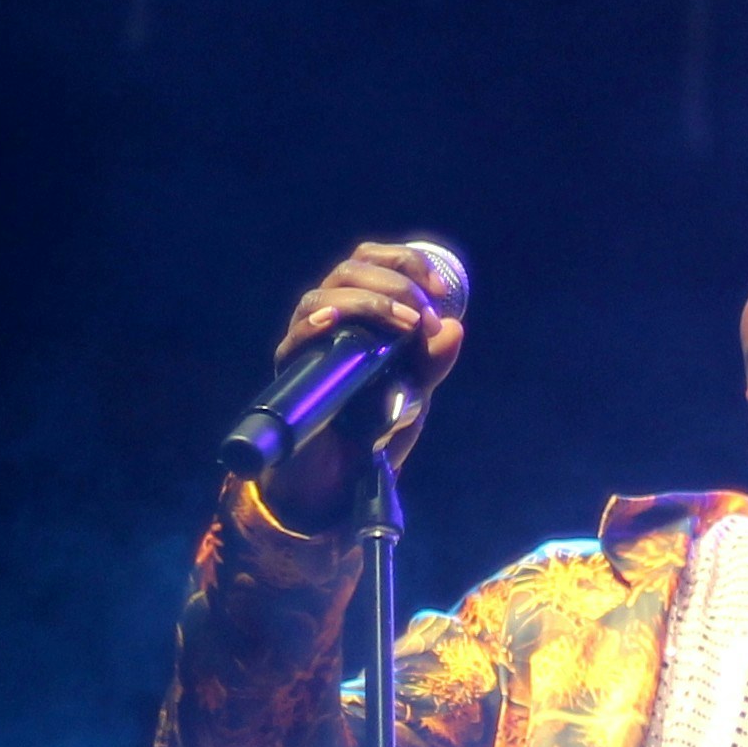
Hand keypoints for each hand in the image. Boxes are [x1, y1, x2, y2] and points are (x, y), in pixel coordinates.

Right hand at [256, 240, 468, 531]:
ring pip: (322, 296)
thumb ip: (431, 365)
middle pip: (349, 269)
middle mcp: (329, 322)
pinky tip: (336, 321)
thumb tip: (455, 327)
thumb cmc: (373, 434)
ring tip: (404, 324)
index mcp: (359, 317)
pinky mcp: (292, 373)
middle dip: (394, 281)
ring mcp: (307, 345)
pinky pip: (296, 337)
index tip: (440, 291)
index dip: (406, 264)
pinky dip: (316, 323)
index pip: (371, 263)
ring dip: (368, 300)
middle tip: (424, 313)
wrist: (341, 482)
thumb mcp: (414, 397)